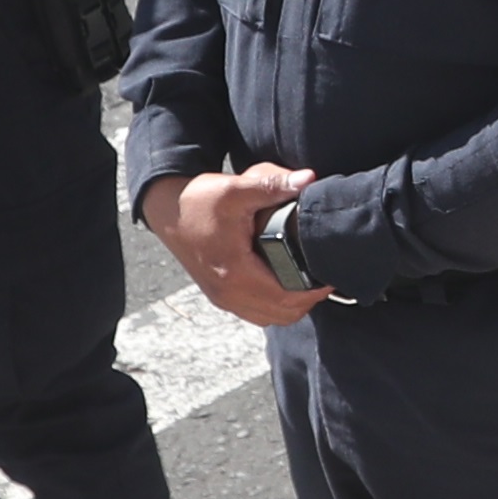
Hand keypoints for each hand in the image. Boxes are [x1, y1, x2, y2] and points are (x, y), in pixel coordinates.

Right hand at [142, 163, 324, 329]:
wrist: (167, 211)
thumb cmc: (198, 201)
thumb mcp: (235, 189)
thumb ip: (272, 185)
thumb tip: (308, 180)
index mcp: (235, 273)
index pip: (287, 297)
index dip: (314, 290)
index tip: (330, 273)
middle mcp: (228, 293)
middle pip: (282, 314)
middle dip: (308, 299)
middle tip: (324, 276)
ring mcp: (223, 298)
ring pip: (270, 318)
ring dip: (292, 306)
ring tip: (308, 282)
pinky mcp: (220, 295)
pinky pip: (256, 313)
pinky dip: (275, 306)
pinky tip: (284, 285)